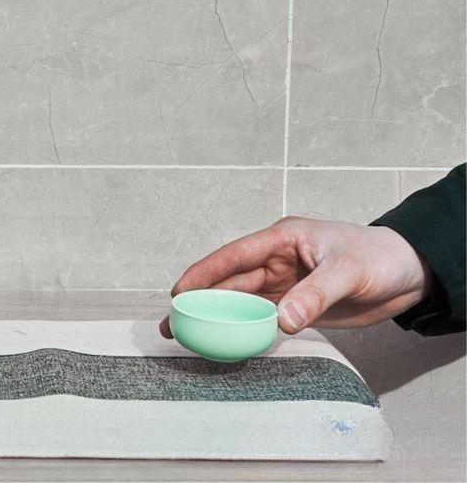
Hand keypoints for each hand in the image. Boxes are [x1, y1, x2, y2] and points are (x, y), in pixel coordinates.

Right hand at [159, 216, 432, 336]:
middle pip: (229, 281)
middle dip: (199, 300)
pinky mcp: (294, 303)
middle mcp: (276, 260)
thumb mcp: (346, 272)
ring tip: (187, 335)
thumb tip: (281, 320)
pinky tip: (224, 340)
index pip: (233, 256)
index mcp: (282, 239)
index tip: (179, 292)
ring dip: (216, 316)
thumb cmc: (379, 257)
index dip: (203, 273)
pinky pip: (260, 316)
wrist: (407, 273)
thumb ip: (313, 295)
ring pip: (240, 300)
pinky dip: (241, 328)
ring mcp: (283, 283)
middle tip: (173, 322)